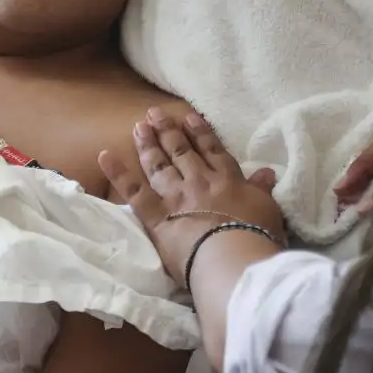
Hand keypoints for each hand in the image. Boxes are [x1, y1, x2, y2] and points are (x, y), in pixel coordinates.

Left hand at [99, 108, 281, 284]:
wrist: (233, 257)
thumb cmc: (256, 238)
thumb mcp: (268, 211)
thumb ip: (262, 190)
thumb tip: (266, 172)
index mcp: (228, 180)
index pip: (212, 151)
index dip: (200, 132)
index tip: (188, 116)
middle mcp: (199, 181)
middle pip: (181, 152)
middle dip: (168, 131)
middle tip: (154, 114)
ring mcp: (176, 196)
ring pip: (159, 164)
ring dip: (148, 144)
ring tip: (139, 127)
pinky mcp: (156, 215)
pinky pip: (133, 191)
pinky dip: (118, 173)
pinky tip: (105, 156)